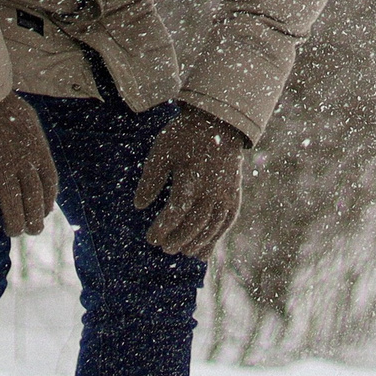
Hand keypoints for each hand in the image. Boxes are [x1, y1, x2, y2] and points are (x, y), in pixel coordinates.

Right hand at [0, 94, 58, 238]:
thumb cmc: (0, 104)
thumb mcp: (27, 120)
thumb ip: (32, 140)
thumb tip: (34, 155)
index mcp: (38, 151)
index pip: (49, 184)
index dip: (48, 202)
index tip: (44, 212)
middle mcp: (24, 165)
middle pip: (34, 201)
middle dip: (35, 220)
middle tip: (31, 231)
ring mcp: (2, 170)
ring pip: (13, 208)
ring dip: (14, 225)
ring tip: (13, 233)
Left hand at [132, 105, 248, 258]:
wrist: (219, 123)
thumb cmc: (185, 136)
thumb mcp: (162, 151)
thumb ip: (151, 179)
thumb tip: (140, 206)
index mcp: (192, 176)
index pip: (177, 209)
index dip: (164, 227)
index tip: (151, 238)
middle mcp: (212, 189)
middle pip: (196, 223)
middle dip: (179, 239)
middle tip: (164, 248)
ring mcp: (226, 193)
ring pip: (213, 226)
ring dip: (198, 243)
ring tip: (183, 252)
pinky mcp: (235, 195)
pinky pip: (227, 222)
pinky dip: (216, 237)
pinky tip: (204, 249)